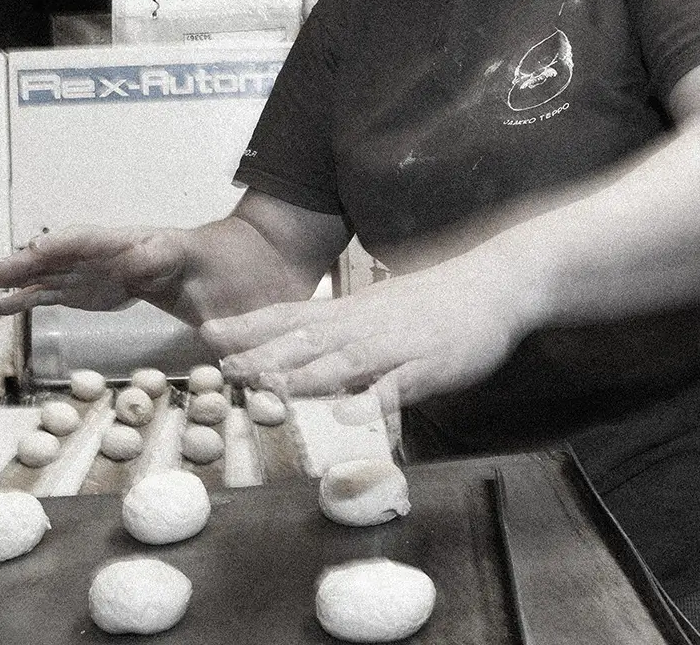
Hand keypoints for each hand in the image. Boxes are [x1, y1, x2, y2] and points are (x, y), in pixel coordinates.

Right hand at [0, 225, 199, 323]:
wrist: (166, 267)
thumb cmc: (166, 255)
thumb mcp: (165, 255)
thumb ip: (149, 260)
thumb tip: (135, 265)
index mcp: (109, 240)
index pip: (81, 239)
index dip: (59, 243)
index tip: (37, 248)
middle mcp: (83, 253)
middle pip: (51, 256)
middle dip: (25, 262)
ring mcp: (73, 272)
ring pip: (39, 275)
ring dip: (15, 280)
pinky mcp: (69, 291)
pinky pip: (41, 295)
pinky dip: (20, 301)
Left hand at [201, 270, 528, 415]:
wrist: (492, 283)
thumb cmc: (431, 302)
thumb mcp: (377, 310)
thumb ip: (340, 331)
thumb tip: (298, 352)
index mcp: (349, 311)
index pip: (290, 316)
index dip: (248, 326)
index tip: (207, 334)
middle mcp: (363, 325)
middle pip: (305, 340)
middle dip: (262, 357)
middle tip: (221, 370)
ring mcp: (394, 346)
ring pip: (342, 361)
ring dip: (304, 377)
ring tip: (268, 392)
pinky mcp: (428, 366)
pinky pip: (396, 387)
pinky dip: (372, 401)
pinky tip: (349, 415)